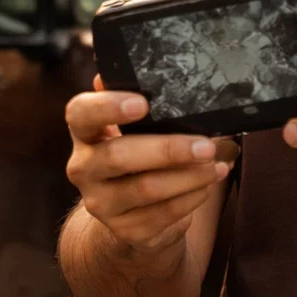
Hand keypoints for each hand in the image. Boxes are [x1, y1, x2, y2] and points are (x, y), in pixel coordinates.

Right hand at [65, 76, 238, 256]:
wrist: (129, 214)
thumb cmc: (137, 154)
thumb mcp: (134, 127)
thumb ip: (135, 99)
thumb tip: (143, 65)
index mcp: (83, 132)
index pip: (79, 114)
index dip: (107, 107)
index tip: (142, 102)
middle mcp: (83, 168)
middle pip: (118, 156)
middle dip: (167, 150)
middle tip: (207, 144)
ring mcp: (100, 204)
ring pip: (145, 189)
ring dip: (188, 176)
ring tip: (217, 164)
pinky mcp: (124, 231)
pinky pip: (160, 215)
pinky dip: (189, 199)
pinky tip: (206, 185)